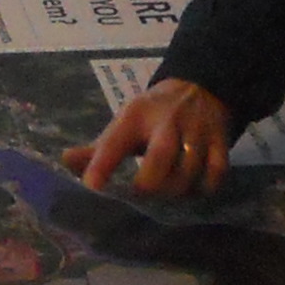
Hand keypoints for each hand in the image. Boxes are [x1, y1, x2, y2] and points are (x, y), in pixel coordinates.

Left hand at [63, 77, 236, 196]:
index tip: (91, 186)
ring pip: (189, 169)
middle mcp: (167, 120)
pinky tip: (194, 191)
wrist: (199, 87)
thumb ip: (99, 149)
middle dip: (150, 183)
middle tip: (142, 196)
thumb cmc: (152, 115)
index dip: (102, 164)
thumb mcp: (125, 124)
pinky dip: (205, 187)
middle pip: (160, 155)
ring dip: (176, 190)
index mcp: (135, 117)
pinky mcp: (220, 139)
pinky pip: (217, 171)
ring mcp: (196, 129)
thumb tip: (64, 160)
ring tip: (167, 197)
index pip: (115, 141)